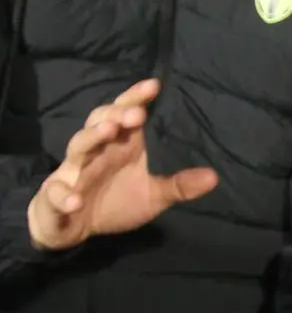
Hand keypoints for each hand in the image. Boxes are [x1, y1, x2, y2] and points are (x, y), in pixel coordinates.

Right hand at [27, 79, 218, 251]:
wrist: (74, 227)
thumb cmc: (115, 201)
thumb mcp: (153, 196)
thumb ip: (179, 185)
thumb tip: (214, 177)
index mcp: (120, 147)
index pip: (126, 116)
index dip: (136, 99)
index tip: (154, 85)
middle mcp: (96, 153)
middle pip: (100, 123)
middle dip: (116, 115)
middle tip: (137, 114)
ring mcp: (73, 172)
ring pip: (77, 147)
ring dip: (91, 137)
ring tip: (108, 131)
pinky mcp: (55, 197)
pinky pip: (56, 193)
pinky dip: (63, 195)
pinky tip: (74, 200)